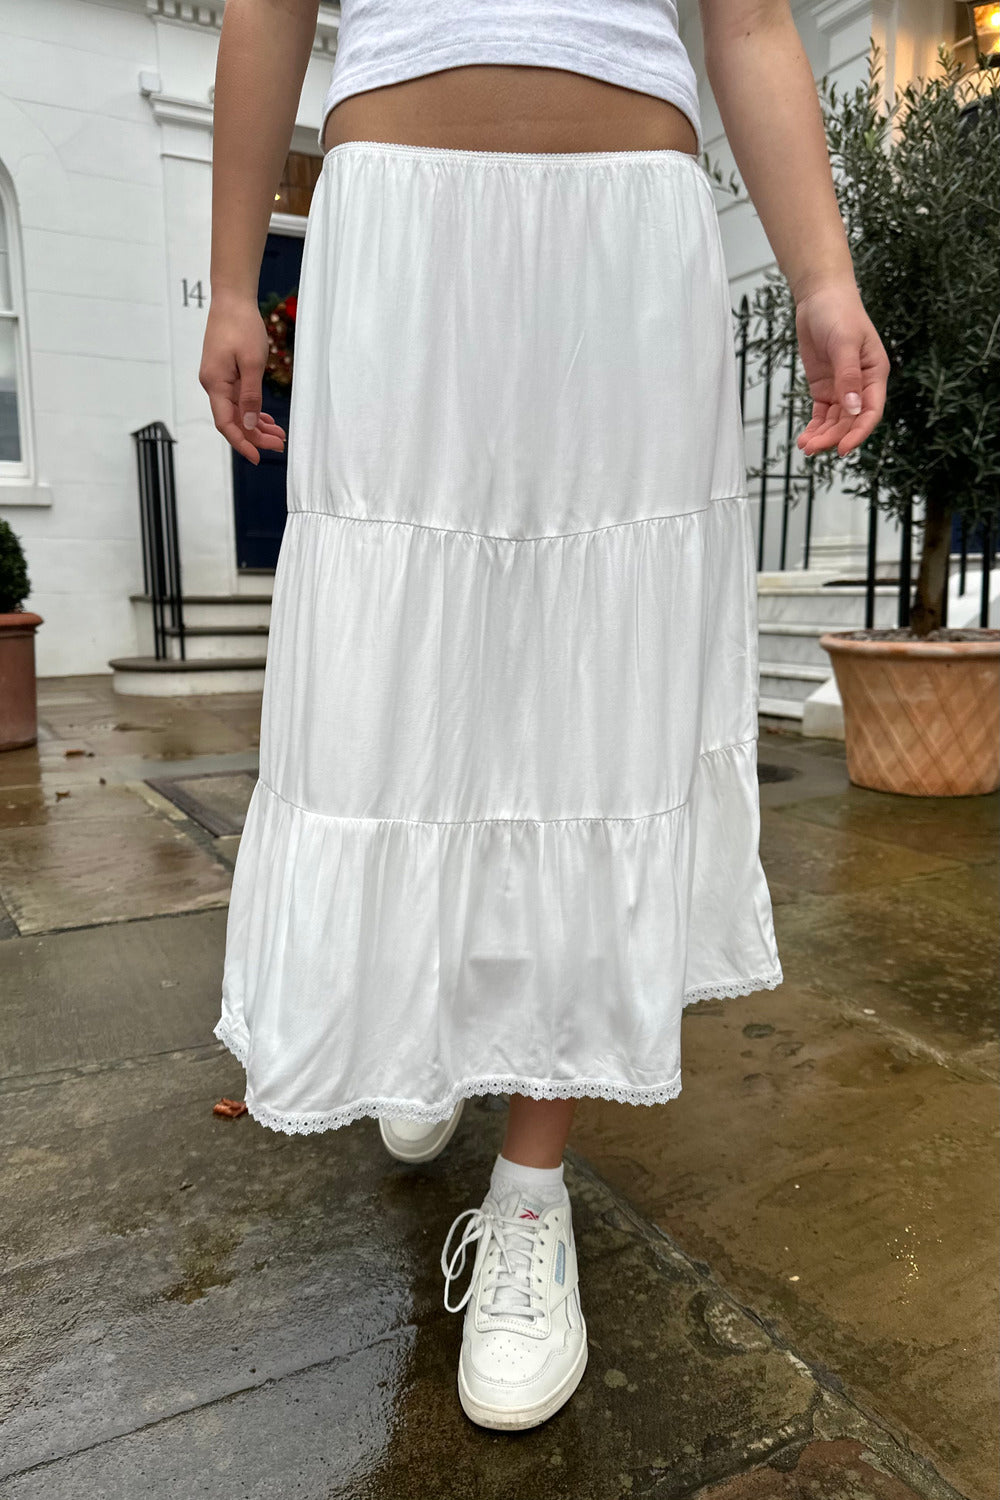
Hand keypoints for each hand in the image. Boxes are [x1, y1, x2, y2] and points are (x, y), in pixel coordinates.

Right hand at [199, 290, 286, 463]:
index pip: (226, 423)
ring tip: (279, 435)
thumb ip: (251, 395)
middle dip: (255, 436)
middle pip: (234, 420)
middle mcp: (213, 384)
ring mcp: (219, 379)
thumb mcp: (252, 363)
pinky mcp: (226, 372)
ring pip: (238, 411)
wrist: (232, 299)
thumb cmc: (241, 326)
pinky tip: (267, 420)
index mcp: (215, 384)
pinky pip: (239, 398)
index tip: (257, 457)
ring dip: (257, 424)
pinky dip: (253, 410)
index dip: (241, 442)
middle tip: (279, 445)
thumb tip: (251, 423)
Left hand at [793, 277, 889, 457]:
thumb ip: (848, 376)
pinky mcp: (824, 388)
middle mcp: (861, 384)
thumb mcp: (844, 343)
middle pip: (850, 420)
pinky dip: (815, 426)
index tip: (842, 448)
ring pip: (835, 421)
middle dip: (833, 436)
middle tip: (812, 448)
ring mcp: (842, 388)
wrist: (819, 297)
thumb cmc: (839, 313)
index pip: (871, 411)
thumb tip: (852, 407)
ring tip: (805, 447)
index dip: (858, 432)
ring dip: (822, 435)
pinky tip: (805, 438)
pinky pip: (822, 414)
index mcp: (875, 373)